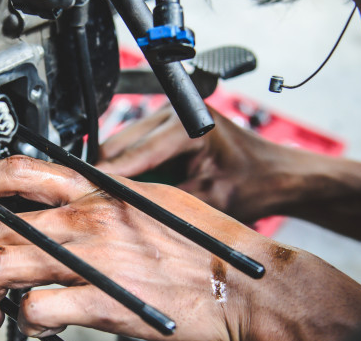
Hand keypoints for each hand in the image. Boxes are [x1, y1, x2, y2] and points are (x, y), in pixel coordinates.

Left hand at [0, 155, 360, 340]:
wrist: (241, 283)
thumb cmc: (203, 243)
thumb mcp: (149, 201)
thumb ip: (101, 200)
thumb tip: (62, 207)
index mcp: (98, 192)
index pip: (18, 172)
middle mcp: (88, 218)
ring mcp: (93, 258)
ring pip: (2, 265)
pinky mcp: (103, 302)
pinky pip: (37, 310)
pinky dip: (23, 322)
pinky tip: (33, 325)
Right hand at [97, 104, 297, 223]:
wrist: (276, 173)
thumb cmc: (254, 182)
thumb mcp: (209, 199)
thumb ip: (165, 199)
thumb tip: (127, 206)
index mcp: (188, 125)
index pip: (135, 153)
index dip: (109, 175)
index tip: (85, 191)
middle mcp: (173, 113)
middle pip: (119, 144)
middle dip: (105, 171)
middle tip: (90, 199)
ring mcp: (167, 117)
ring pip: (121, 144)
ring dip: (114, 168)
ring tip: (105, 196)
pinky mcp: (164, 127)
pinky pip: (132, 147)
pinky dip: (125, 166)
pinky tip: (124, 186)